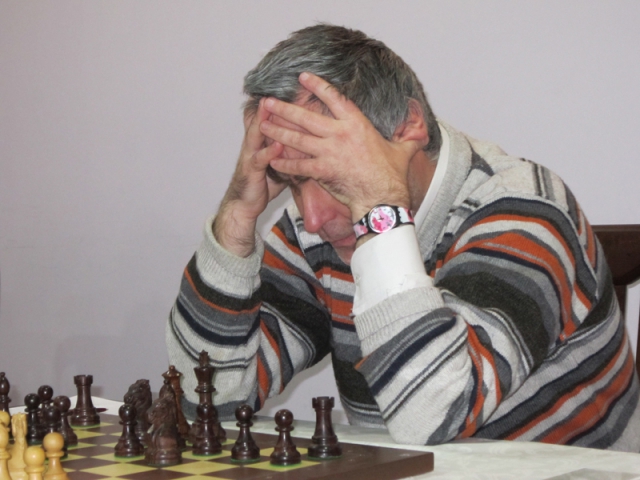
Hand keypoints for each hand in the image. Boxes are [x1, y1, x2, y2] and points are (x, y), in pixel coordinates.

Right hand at [214, 99, 285, 256]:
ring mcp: (251, 156)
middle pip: (262, 121)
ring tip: (269, 108)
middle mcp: (255, 145)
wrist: (244, 204)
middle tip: (278, 88)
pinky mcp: (250, 171)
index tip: (290, 90)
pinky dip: (268, 152)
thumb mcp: (280, 164)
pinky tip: (277, 145)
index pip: (271, 120)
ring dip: (263, 121)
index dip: (278, 106)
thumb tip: (310, 144)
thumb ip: (291, 152)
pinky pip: (260, 159)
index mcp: (263, 142)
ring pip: (257, 135)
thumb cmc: (263, 185)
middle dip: (270, 105)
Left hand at [261, 72, 426, 221]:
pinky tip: (271, 158)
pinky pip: (298, 164)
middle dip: (284, 108)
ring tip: (262, 125)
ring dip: (277, 131)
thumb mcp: (402, 151)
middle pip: (306, 117)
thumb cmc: (392, 176)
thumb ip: (407, 139)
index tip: (302, 77)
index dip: (317, 85)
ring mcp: (329, 152)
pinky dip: (283, 162)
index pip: (334, 98)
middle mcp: (340, 134)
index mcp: (357, 124)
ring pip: (297, 138)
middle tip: (267, 101)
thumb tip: (419, 133)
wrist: (383, 197)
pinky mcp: (323, 170)